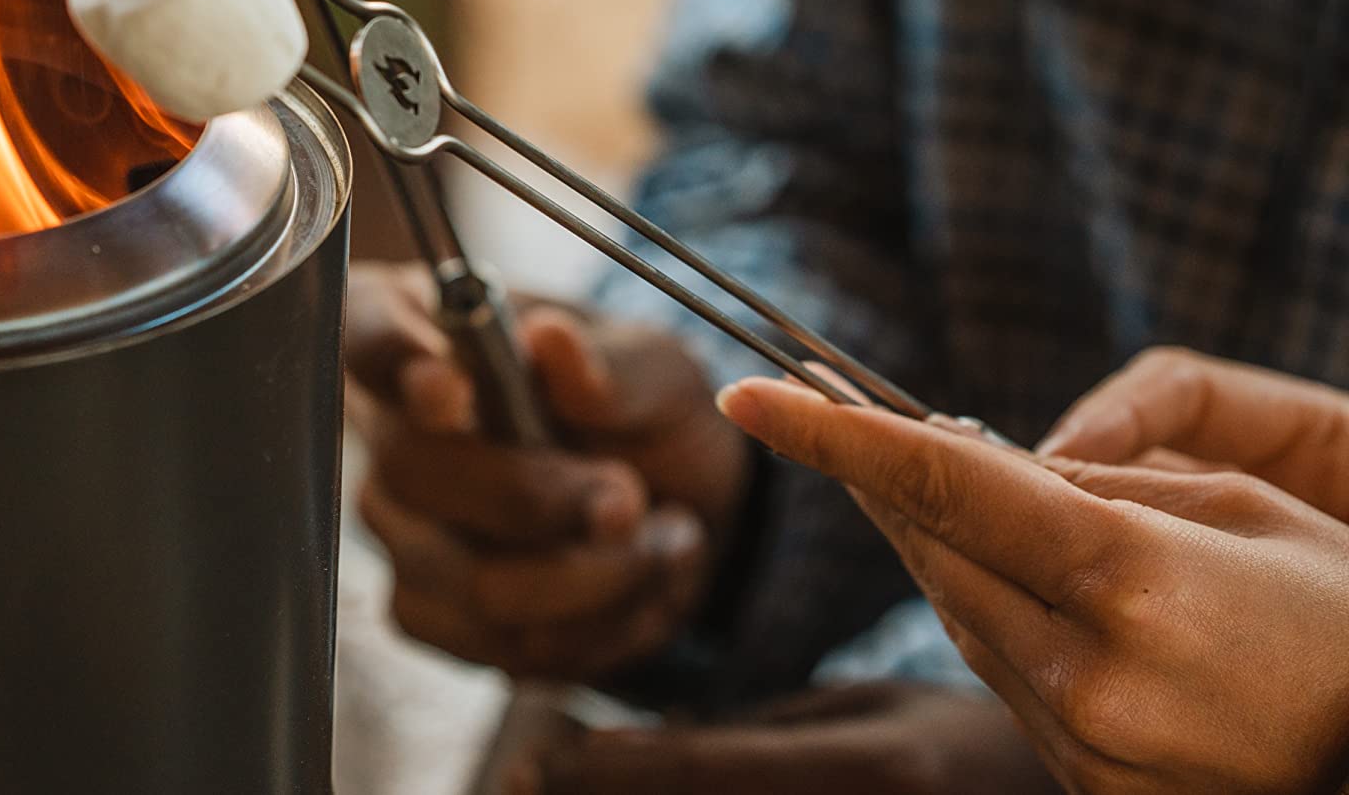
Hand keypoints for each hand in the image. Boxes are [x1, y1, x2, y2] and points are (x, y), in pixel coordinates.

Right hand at [346, 261, 748, 681]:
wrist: (675, 509)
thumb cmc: (642, 414)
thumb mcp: (657, 370)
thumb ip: (612, 365)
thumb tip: (553, 341)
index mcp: (428, 331)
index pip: (369, 334)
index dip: (397, 365)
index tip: (452, 392)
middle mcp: (390, 428)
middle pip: (415, 472)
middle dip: (541, 499)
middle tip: (629, 497)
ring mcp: (399, 525)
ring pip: (472, 579)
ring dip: (593, 577)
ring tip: (662, 541)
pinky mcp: (426, 608)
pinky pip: (499, 643)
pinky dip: (594, 628)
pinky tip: (635, 586)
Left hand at [528, 680, 1055, 794]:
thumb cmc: (975, 749)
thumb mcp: (873, 715)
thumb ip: (764, 731)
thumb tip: (649, 742)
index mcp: (868, 771)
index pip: (694, 771)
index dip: (598, 767)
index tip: (533, 758)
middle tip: (524, 778)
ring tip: (558, 786)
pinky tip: (655, 794)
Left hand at [723, 376, 1348, 794]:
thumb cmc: (1344, 610)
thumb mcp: (1244, 507)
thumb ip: (1098, 483)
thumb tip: (975, 460)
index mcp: (1133, 582)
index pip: (943, 488)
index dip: (832, 436)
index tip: (747, 393)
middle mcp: (1095, 674)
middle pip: (936, 554)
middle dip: (881, 481)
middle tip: (820, 412)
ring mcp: (1093, 748)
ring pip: (964, 620)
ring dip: (943, 550)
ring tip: (939, 487)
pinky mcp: (1096, 792)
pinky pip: (1011, 684)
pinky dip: (998, 621)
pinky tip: (1014, 580)